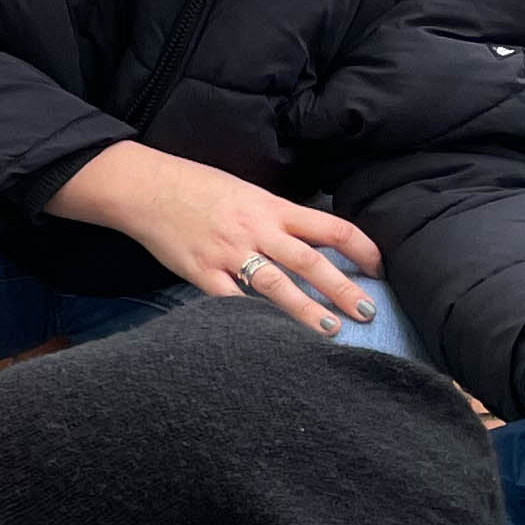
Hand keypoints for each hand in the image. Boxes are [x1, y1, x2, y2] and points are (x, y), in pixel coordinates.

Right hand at [49, 142, 383, 336]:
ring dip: (305, 311)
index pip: (331, 228)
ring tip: (329, 331)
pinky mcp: (202, 272)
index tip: (379, 268)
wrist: (146, 187)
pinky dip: (251, 319)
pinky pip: (232, 301)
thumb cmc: (198, 187)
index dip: (361, 248)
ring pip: (276, 285)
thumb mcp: (247, 192)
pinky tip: (269, 338)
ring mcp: (229, 253)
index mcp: (273, 207)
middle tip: (366, 312)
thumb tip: (313, 240)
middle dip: (342, 289)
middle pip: (310, 262)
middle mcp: (257, 231)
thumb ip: (278, 216)